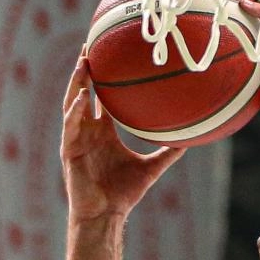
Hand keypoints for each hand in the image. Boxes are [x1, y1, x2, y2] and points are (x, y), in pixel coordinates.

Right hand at [60, 55, 184, 221]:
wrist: (106, 215)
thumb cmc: (124, 193)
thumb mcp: (152, 168)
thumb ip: (169, 152)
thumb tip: (191, 140)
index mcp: (103, 132)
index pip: (101, 97)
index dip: (102, 77)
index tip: (108, 54)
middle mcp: (87, 131)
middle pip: (83, 92)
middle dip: (85, 69)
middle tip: (91, 44)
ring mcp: (75, 139)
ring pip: (72, 103)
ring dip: (76, 82)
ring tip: (83, 61)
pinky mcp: (68, 150)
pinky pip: (70, 126)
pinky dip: (75, 112)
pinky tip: (82, 98)